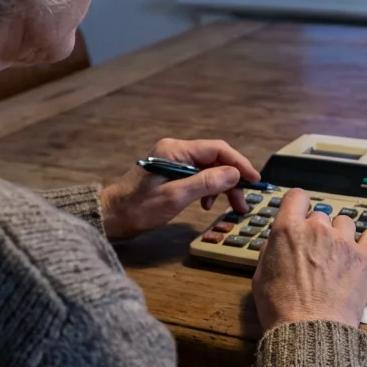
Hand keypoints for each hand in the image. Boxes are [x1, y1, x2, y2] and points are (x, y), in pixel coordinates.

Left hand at [99, 138, 260, 239]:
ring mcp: (173, 161)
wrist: (110, 216)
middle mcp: (176, 150)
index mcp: (176, 150)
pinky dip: (208, 189)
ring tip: (230, 207)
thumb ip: (206, 183)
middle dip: (232, 179)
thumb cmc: (138, 208)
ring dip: (222, 186)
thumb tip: (234, 174)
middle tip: (243, 203)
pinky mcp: (170, 173)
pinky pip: (197, 176)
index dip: (239, 163)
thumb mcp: (175, 197)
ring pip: (208, 168)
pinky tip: (206, 205)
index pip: (217, 150)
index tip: (255, 180)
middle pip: (215, 159)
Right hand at [252, 188, 366, 329]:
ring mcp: (343, 241)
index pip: (297, 196)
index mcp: (288, 230)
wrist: (310, 331)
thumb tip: (276, 241)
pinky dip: (366, 241)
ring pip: (344, 222)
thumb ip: (269, 251)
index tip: (299, 215)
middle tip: (314, 252)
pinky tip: (359, 253)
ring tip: (336, 255)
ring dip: (339, 234)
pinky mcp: (364, 257)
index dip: (298, 205)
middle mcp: (317, 229)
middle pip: (320, 214)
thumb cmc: (281, 309)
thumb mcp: (260, 277)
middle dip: (316, 229)